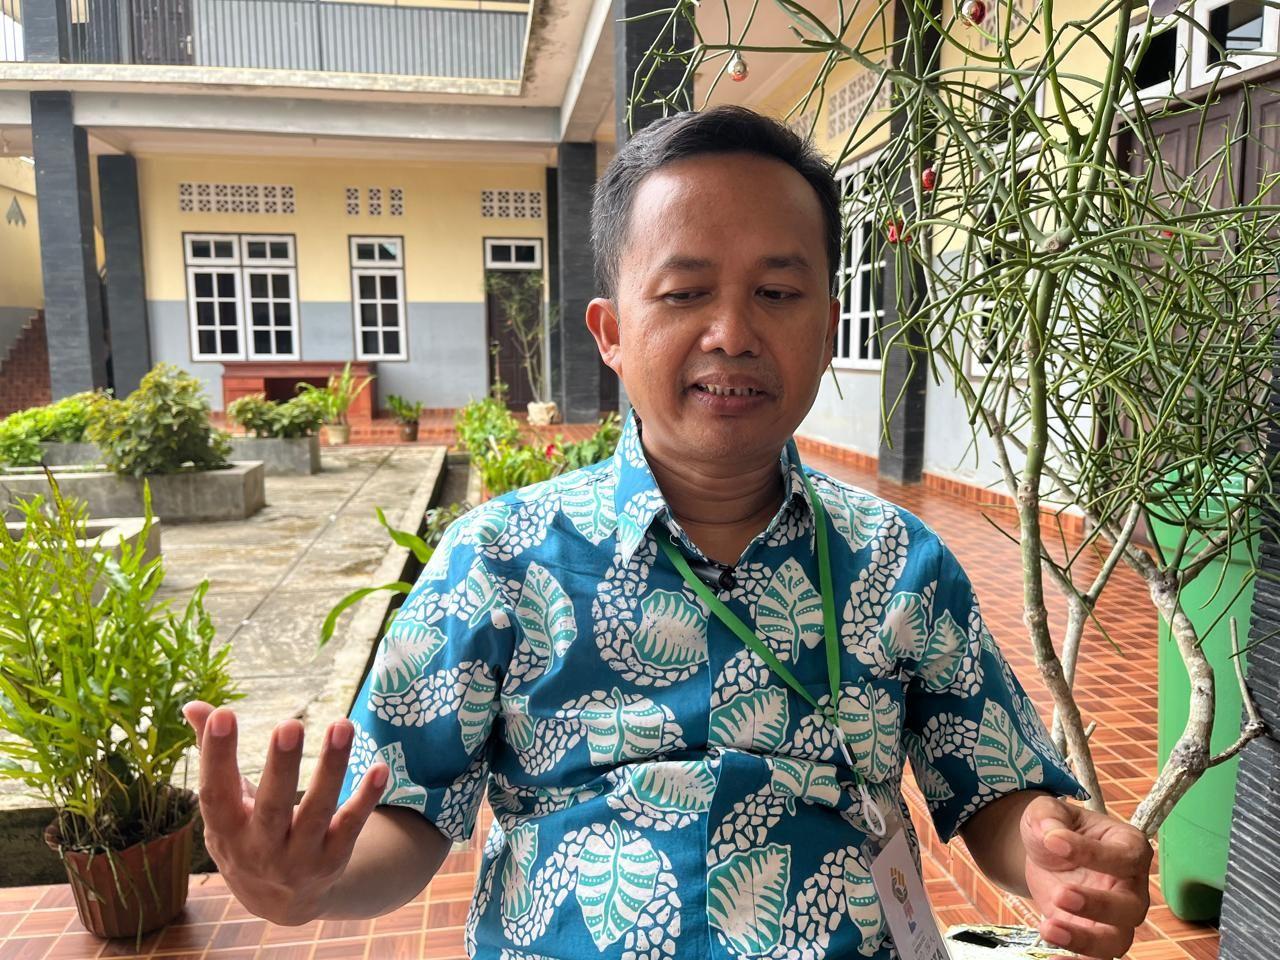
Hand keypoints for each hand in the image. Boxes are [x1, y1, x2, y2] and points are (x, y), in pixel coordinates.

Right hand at [182, 701, 389, 926]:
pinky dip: (366, 798)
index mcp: (225, 830)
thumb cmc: (246, 836)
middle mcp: (260, 849)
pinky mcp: (333, 859)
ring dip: (331, 769)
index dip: (216, 756)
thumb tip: (194, 704)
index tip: (225, 714)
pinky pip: (351, 826)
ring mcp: (299, 858)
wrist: (281, 901)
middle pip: (271, 807)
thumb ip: (214, 754)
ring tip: (342, 725)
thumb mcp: (225, 806)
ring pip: (317, 812)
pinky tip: (380, 767)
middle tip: (290, 724)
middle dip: (281, 767)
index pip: (216, 792)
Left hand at [1021, 795, 1152, 958]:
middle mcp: (1130, 887)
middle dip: (1099, 906)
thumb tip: (1050, 836)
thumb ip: (1049, 817)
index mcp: (1128, 848)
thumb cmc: (1057, 829)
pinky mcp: (1094, 936)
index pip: (1124, 856)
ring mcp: (1115, 917)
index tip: (1054, 842)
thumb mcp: (1048, 811)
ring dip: (1085, 940)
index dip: (1092, 853)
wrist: (1045, 854)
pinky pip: (1095, 959)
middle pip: (1131, 907)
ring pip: (1117, 940)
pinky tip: (1054, 958)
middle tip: (1061, 895)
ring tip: (1049, 928)